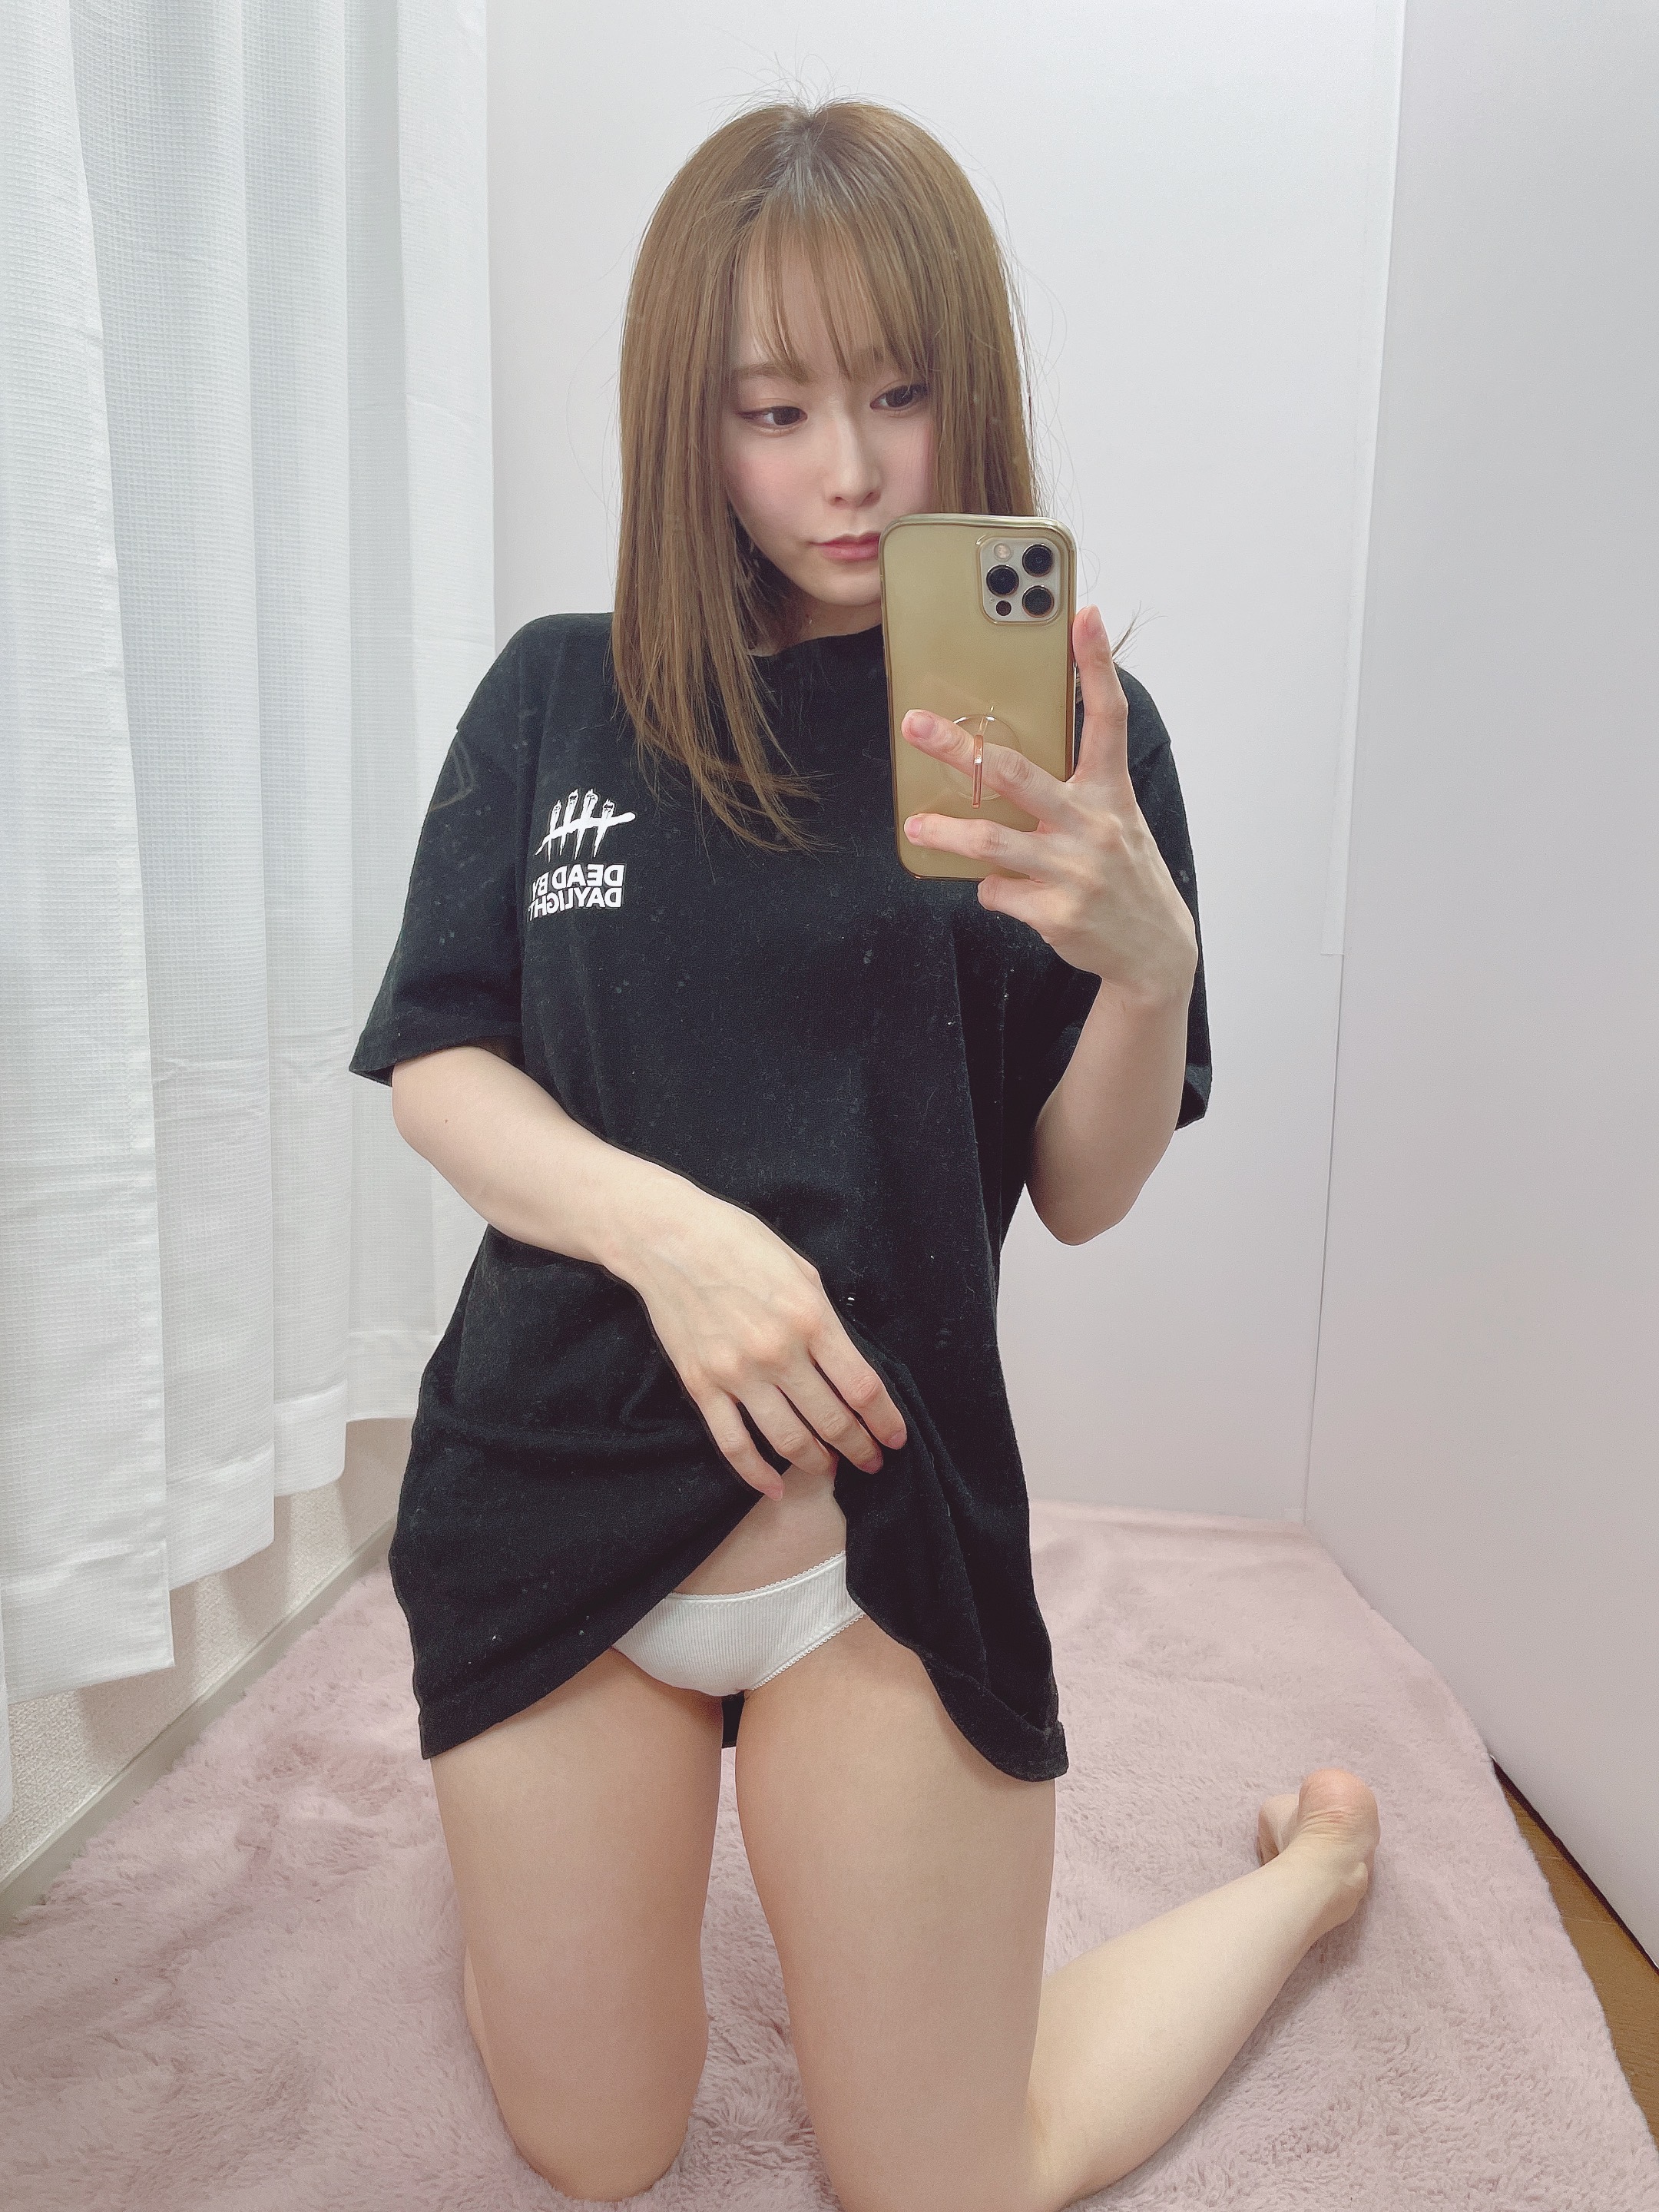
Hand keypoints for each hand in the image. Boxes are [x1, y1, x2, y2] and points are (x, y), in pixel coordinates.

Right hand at [620, 1184, 907, 1500]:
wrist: (669, 1239)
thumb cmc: (740, 1243)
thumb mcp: (801, 1270)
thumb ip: (826, 1320)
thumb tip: (846, 1365)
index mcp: (810, 1318)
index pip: (862, 1387)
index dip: (885, 1421)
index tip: (895, 1438)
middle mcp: (778, 1352)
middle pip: (832, 1421)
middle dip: (860, 1448)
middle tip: (872, 1461)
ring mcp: (737, 1374)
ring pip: (789, 1441)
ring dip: (818, 1464)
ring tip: (833, 1468)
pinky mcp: (703, 1386)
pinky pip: (734, 1445)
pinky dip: (757, 1475)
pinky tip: (777, 1488)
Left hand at [899, 605, 1197, 1005]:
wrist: (1154, 950)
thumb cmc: (1122, 873)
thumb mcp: (1113, 821)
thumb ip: (1072, 793)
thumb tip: (1003, 772)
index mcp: (1111, 792)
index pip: (1108, 716)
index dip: (1096, 663)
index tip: (1083, 615)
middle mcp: (1094, 825)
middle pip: (1016, 773)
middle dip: (960, 746)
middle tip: (916, 725)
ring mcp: (1074, 870)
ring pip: (993, 841)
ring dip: (947, 833)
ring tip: (915, 826)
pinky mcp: (1056, 911)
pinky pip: (998, 891)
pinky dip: (989, 888)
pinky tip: (998, 889)